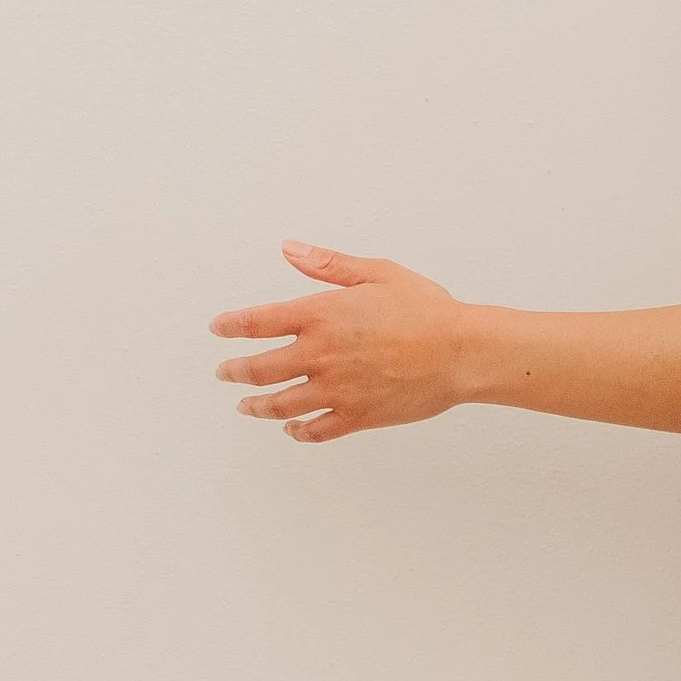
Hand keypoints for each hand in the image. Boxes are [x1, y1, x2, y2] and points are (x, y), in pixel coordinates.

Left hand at [212, 244, 470, 441]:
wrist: (461, 353)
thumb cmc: (427, 310)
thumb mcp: (376, 273)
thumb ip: (328, 265)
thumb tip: (289, 249)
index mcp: (321, 316)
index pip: (257, 322)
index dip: (231, 326)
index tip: (219, 329)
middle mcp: (321, 355)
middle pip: (259, 369)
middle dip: (235, 372)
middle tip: (225, 372)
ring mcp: (337, 390)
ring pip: (282, 405)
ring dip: (258, 406)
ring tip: (247, 406)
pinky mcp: (358, 416)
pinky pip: (318, 430)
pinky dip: (299, 432)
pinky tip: (292, 429)